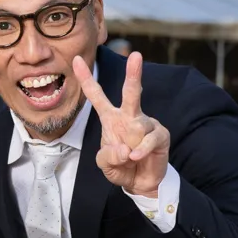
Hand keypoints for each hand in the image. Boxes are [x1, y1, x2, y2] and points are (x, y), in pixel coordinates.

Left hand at [76, 51, 169, 196]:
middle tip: (136, 55)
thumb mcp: (105, 164)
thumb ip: (107, 156)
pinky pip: (149, 139)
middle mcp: (129, 117)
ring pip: (137, 127)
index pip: (97, 96)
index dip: (87, 79)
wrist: (141, 182)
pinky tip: (136, 157)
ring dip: (129, 147)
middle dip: (134, 75)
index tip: (77, 60)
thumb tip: (125, 149)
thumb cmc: (121, 167)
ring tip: (129, 159)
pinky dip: (141, 150)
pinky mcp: (160, 134)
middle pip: (130, 93)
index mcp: (110, 119)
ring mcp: (146, 124)